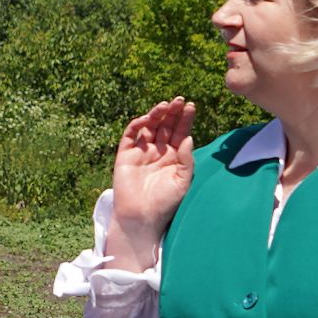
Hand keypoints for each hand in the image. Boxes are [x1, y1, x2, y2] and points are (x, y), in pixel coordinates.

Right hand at [104, 98, 195, 266]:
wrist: (142, 217)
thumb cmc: (165, 202)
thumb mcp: (182, 181)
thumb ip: (187, 159)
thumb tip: (188, 137)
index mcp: (174, 156)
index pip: (180, 132)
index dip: (185, 119)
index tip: (191, 107)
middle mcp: (158, 151)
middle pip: (165, 126)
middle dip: (172, 112)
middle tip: (179, 100)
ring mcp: (142, 151)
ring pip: (149, 127)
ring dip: (156, 114)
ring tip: (165, 105)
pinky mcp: (126, 154)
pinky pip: (130, 135)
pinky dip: (137, 125)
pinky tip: (146, 119)